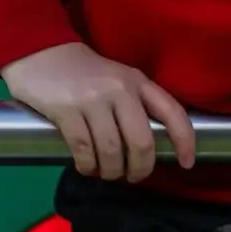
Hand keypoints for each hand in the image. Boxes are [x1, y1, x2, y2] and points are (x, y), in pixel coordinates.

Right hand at [0, 41, 197, 181]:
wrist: (43, 54)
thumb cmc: (86, 74)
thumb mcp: (119, 80)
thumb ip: (136, 105)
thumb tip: (148, 149)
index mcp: (139, 82)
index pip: (173, 112)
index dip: (185, 141)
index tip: (187, 163)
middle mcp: (120, 90)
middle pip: (141, 142)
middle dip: (140, 168)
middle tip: (132, 177)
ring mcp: (93, 100)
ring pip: (111, 150)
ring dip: (111, 171)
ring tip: (106, 174)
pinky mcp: (66, 110)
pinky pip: (84, 149)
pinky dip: (87, 166)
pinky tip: (86, 167)